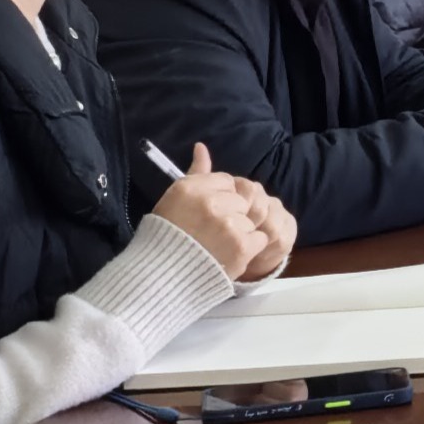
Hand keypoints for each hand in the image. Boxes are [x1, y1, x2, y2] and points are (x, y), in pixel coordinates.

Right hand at [146, 141, 285, 280]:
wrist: (164, 277)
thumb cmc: (167, 236)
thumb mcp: (175, 199)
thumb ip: (195, 173)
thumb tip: (202, 147)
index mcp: (190, 188)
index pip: (226, 181)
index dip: (221, 198)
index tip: (209, 213)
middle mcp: (211, 203)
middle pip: (241, 200)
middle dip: (233, 214)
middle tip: (213, 231)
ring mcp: (228, 224)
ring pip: (250, 219)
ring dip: (241, 232)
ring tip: (220, 245)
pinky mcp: (241, 246)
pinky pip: (259, 238)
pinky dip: (249, 247)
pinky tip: (230, 254)